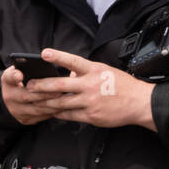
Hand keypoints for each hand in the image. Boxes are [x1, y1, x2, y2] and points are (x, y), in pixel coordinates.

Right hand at [1, 64, 68, 125]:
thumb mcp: (22, 70)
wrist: (14, 98)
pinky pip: (40, 117)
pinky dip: (52, 112)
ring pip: (36, 109)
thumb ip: (29, 66)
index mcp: (8, 80)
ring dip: (51, 105)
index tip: (20, 75)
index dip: (14, 76)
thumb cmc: (24, 80)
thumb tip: (47, 59)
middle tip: (59, 91)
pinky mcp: (24, 119)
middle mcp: (9, 96)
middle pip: (25, 96)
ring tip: (65, 100)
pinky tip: (63, 107)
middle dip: (44, 94)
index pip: (10, 77)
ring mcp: (16, 110)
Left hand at [26, 48, 155, 129]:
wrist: (139, 103)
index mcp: (94, 70)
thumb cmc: (122, 85)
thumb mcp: (105, 71)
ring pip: (61, 102)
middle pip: (60, 85)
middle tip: (29, 85)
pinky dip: (58, 113)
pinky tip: (50, 112)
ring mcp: (90, 101)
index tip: (44, 53)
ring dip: (45, 102)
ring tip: (33, 100)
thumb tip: (69, 72)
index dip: (58, 56)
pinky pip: (69, 115)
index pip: (73, 61)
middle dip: (41, 85)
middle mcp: (90, 85)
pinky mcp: (91, 115)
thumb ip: (86, 71)